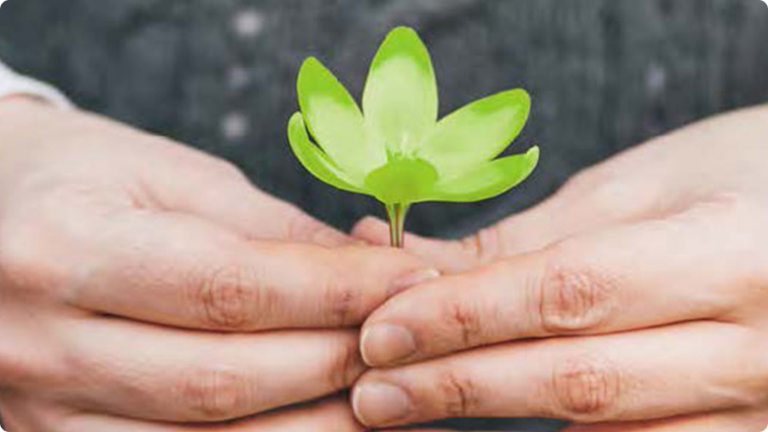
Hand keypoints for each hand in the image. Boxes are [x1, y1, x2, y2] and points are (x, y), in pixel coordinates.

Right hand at [0, 99, 435, 430]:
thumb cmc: (79, 176)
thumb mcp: (167, 175)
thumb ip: (266, 229)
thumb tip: (366, 271)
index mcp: (65, 246)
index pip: (228, 286)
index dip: (335, 290)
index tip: (412, 277)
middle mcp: (40, 342)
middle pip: (221, 380)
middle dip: (334, 362)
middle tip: (410, 338)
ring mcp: (41, 409)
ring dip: (314, 427)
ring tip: (388, 399)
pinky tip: (322, 429)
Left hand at [351, 104, 767, 430]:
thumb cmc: (738, 178)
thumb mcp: (641, 189)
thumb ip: (531, 238)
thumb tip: (413, 265)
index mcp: (733, 254)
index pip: (572, 293)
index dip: (467, 316)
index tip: (382, 329)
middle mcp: (762, 347)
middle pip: (582, 380)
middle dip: (463, 386)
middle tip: (373, 391)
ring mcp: (761, 407)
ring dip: (500, 424)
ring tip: (412, 409)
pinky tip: (496, 424)